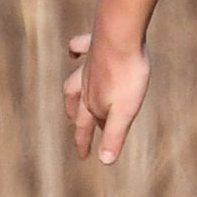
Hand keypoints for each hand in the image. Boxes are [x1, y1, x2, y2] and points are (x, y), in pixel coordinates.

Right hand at [63, 31, 150, 163]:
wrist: (119, 35)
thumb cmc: (126, 75)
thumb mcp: (125, 111)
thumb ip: (114, 136)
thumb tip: (105, 161)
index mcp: (93, 103)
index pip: (86, 127)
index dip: (84, 142)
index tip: (84, 156)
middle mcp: (86, 85)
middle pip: (77, 106)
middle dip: (76, 119)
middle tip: (75, 126)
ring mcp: (88, 64)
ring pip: (74, 82)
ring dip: (71, 92)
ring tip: (70, 97)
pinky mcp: (93, 44)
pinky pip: (79, 48)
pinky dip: (75, 51)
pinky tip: (74, 51)